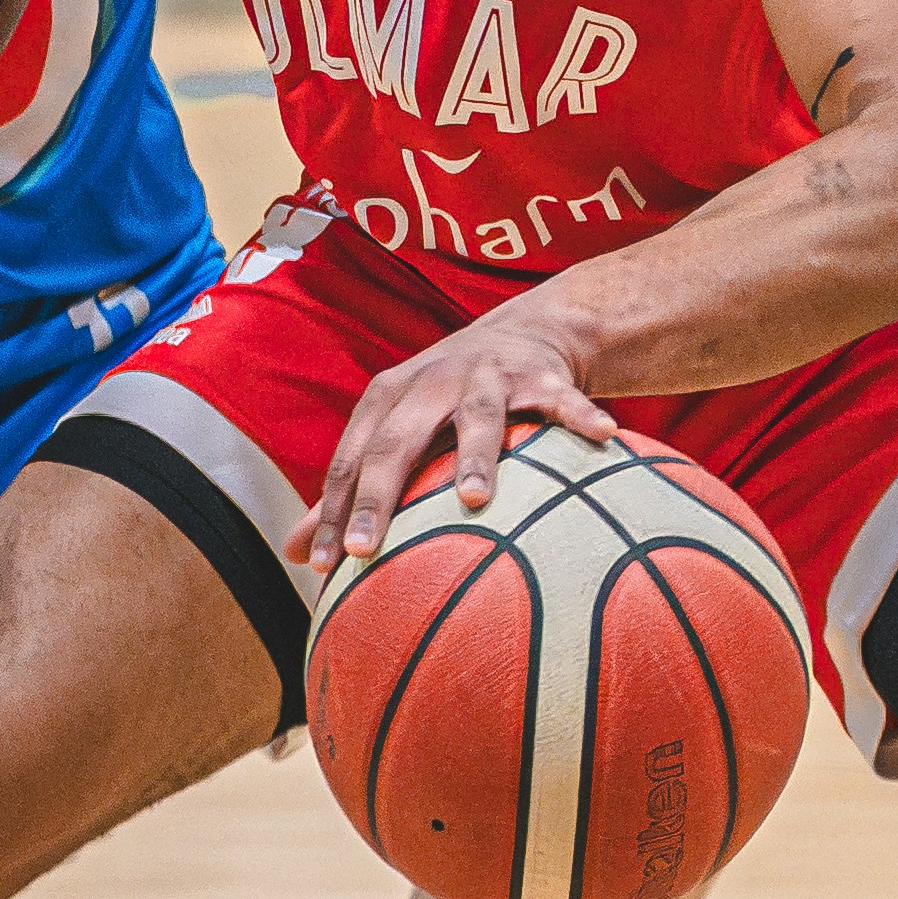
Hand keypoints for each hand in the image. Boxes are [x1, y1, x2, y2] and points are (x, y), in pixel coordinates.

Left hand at [289, 296, 617, 573]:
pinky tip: (601, 438)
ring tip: (475, 497)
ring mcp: (486, 376)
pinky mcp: (538, 375)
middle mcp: (430, 382)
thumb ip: (353, 488)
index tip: (323, 568)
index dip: (334, 511)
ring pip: (477, 416)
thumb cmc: (447, 400)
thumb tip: (297, 556)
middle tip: (367, 550)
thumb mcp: (397, 431)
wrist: (523, 330)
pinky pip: (560, 400)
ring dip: (476, 454)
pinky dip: (578, 417)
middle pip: (397, 440)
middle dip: (379, 494)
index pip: (353, 459)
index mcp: (389, 398)